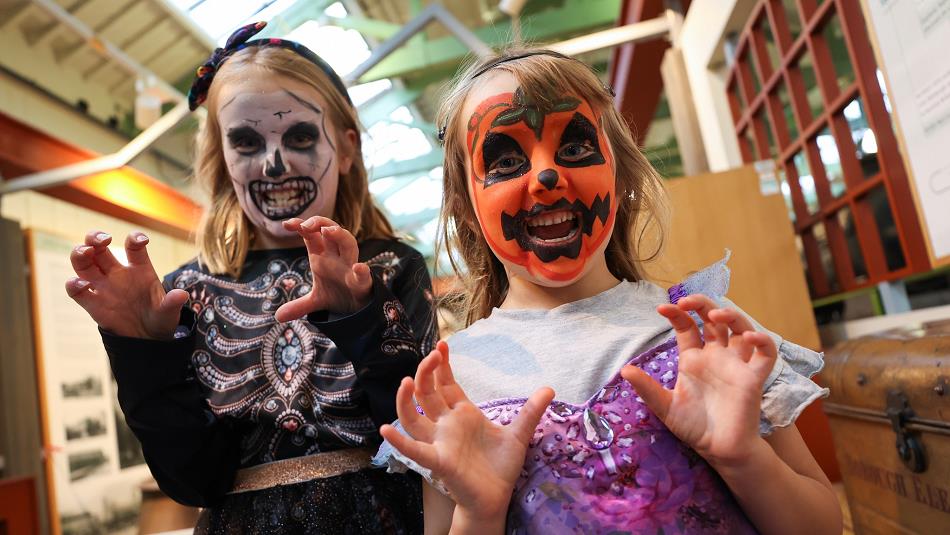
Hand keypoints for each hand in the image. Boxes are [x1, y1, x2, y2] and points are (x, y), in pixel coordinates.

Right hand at [65, 231, 188, 339]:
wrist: (147, 339)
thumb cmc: (160, 319)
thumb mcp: (169, 312)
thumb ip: (172, 303)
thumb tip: (182, 295)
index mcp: (140, 270)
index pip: (134, 247)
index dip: (135, 238)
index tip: (141, 240)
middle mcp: (118, 274)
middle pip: (99, 248)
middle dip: (95, 237)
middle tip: (103, 239)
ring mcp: (103, 287)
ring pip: (83, 263)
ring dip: (80, 253)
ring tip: (86, 252)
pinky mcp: (92, 303)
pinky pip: (76, 290)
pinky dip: (74, 285)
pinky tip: (82, 285)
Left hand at [275, 216, 371, 321]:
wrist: (357, 309)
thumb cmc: (337, 294)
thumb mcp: (315, 301)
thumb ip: (298, 305)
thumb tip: (278, 316)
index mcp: (323, 256)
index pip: (312, 234)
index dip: (301, 225)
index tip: (287, 224)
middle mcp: (337, 257)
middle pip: (331, 230)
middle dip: (320, 223)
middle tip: (306, 226)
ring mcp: (350, 267)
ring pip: (349, 243)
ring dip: (340, 235)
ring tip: (328, 231)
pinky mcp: (362, 282)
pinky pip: (364, 274)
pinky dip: (362, 271)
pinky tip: (358, 268)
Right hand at [380, 341, 554, 519]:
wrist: (496, 498)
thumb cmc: (501, 467)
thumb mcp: (519, 434)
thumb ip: (531, 411)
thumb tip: (550, 388)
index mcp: (463, 414)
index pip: (446, 383)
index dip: (442, 365)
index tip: (442, 344)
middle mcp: (447, 425)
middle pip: (428, 393)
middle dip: (427, 372)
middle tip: (431, 355)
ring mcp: (440, 442)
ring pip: (414, 418)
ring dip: (406, 401)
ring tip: (406, 382)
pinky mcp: (439, 461)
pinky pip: (415, 450)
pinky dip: (399, 441)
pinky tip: (386, 429)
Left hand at [621, 295, 776, 469]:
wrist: (718, 451)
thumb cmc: (693, 427)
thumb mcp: (665, 406)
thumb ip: (647, 388)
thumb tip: (624, 370)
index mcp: (694, 358)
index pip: (687, 326)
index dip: (676, 314)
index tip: (662, 309)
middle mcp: (716, 356)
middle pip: (714, 319)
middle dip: (702, 303)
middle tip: (686, 301)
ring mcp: (736, 365)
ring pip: (742, 328)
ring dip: (732, 315)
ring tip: (715, 314)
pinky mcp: (754, 378)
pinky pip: (766, 354)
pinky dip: (763, 341)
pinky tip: (750, 337)